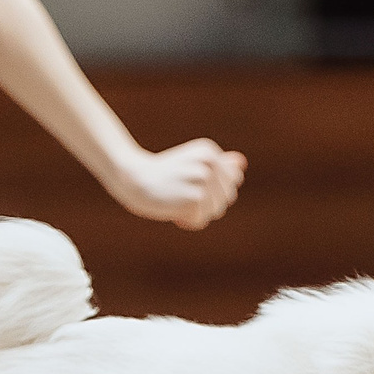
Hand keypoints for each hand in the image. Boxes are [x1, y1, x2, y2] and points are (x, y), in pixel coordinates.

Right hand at [107, 138, 244, 229]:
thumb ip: (218, 165)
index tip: (188, 183)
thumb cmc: (162, 175)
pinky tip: (171, 210)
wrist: (132, 178)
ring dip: (195, 214)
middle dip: (205, 204)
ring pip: (215, 212)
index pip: (231, 183)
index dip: (211, 191)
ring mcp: (203, 179)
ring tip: (175, 200)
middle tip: (179, 193)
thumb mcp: (191, 165)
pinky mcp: (194, 197)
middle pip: (226, 199)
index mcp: (210, 151)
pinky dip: (186, 221)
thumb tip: (242, 164)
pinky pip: (201, 221)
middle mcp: (210, 162)